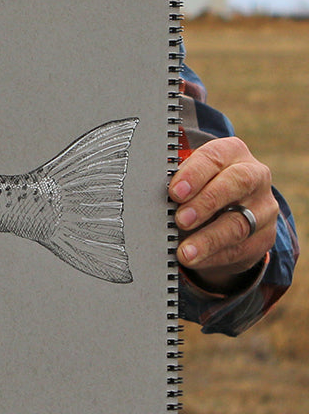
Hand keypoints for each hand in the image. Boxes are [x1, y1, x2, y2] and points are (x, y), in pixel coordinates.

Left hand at [169, 136, 277, 291]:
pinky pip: (241, 248)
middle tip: (181, 220)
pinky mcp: (265, 236)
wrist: (227, 213)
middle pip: (237, 184)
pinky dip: (214, 256)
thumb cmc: (197, 188)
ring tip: (184, 252)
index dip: (194, 174)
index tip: (174, 192)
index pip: (215, 157)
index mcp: (231, 153)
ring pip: (239, 223)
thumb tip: (148, 197)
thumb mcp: (188, 179)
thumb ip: (175, 182)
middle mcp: (254, 176)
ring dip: (208, 240)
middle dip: (206, 202)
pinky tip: (195, 260)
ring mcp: (263, 207)